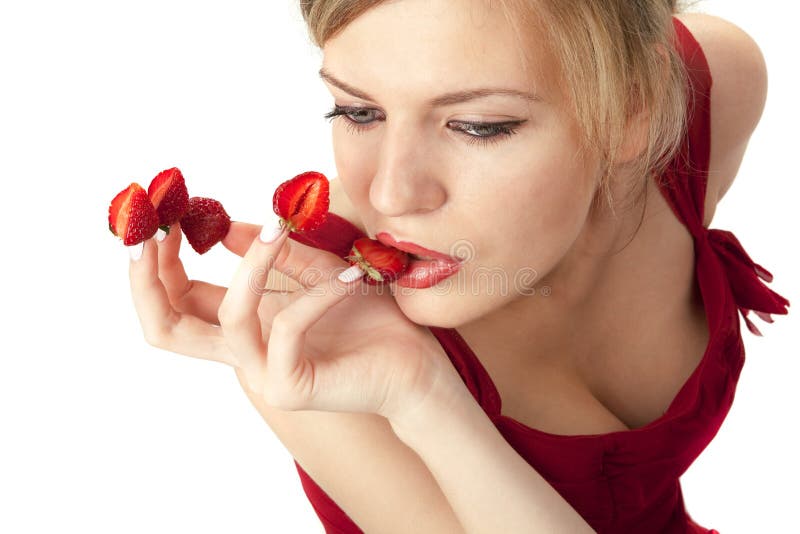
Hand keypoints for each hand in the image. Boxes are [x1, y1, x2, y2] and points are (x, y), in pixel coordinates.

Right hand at [128, 218, 460, 421]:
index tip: (162, 216)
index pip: (177, 302)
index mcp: (244, 330)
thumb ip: (276, 257)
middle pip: (165, 329)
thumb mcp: (318, 275)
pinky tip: (349, 276)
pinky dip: (316, 294)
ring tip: (280, 231)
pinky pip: (287, 328)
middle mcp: (244, 355)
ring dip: (254, 266)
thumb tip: (229, 229)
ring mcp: (264, 375)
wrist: (416, 366)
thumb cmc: (370, 321)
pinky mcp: (292, 387)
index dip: (157, 263)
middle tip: (162, 230)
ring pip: (230, 317)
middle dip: (151, 279)